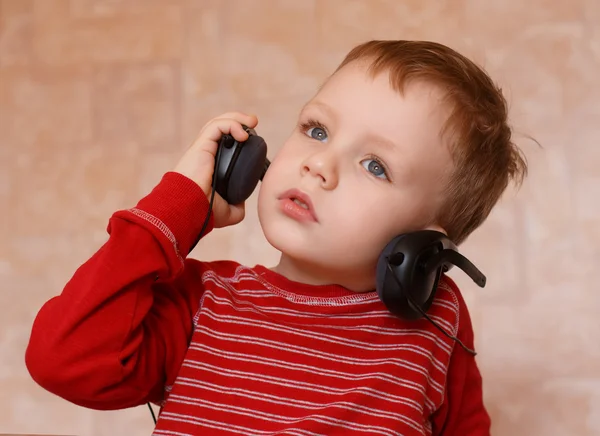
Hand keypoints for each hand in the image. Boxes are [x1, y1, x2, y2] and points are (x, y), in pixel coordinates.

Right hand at [174, 112, 257, 227]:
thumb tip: (242, 203)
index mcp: (209, 166)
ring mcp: (202, 149)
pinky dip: (232, 124)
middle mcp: (205, 155)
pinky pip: (217, 126)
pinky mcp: (201, 145)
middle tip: (254, 123)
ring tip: (252, 121)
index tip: (252, 140)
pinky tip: (243, 135)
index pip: (221, 144)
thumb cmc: (202, 212)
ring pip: (217, 123)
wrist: (190, 209)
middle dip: (238, 121)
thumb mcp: (227, 212)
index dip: (235, 136)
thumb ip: (236, 207)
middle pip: (219, 128)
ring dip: (236, 118)